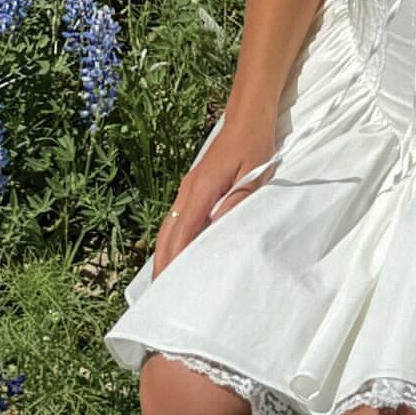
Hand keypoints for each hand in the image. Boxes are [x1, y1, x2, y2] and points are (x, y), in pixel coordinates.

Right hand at [151, 112, 278, 279]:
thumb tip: (219, 231)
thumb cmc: (254, 144)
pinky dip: (174, 240)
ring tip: (167, 284)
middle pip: (167, 233)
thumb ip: (238, 202)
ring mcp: (188, 189)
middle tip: (161, 299)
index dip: (174, 261)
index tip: (168, 290)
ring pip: (169, 227)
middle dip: (162, 264)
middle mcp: (188, 190)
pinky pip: (178, 220)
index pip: (182, 232)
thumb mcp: (254, 174)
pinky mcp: (193, 188)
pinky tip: (180, 255)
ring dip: (166, 254)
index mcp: (201, 189)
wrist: (248, 115)